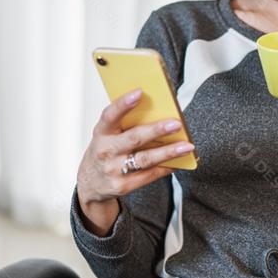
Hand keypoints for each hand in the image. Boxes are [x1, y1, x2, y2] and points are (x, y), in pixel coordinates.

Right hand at [76, 88, 195, 204]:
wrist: (91, 183)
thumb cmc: (104, 152)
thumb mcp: (106, 136)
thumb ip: (124, 124)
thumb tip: (157, 111)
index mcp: (101, 133)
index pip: (110, 115)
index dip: (123, 103)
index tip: (139, 92)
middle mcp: (106, 151)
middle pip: (134, 138)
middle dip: (157, 130)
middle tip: (176, 123)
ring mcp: (114, 170)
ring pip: (145, 159)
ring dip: (168, 152)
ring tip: (187, 146)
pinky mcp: (123, 185)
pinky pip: (149, 175)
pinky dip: (166, 167)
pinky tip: (178, 162)